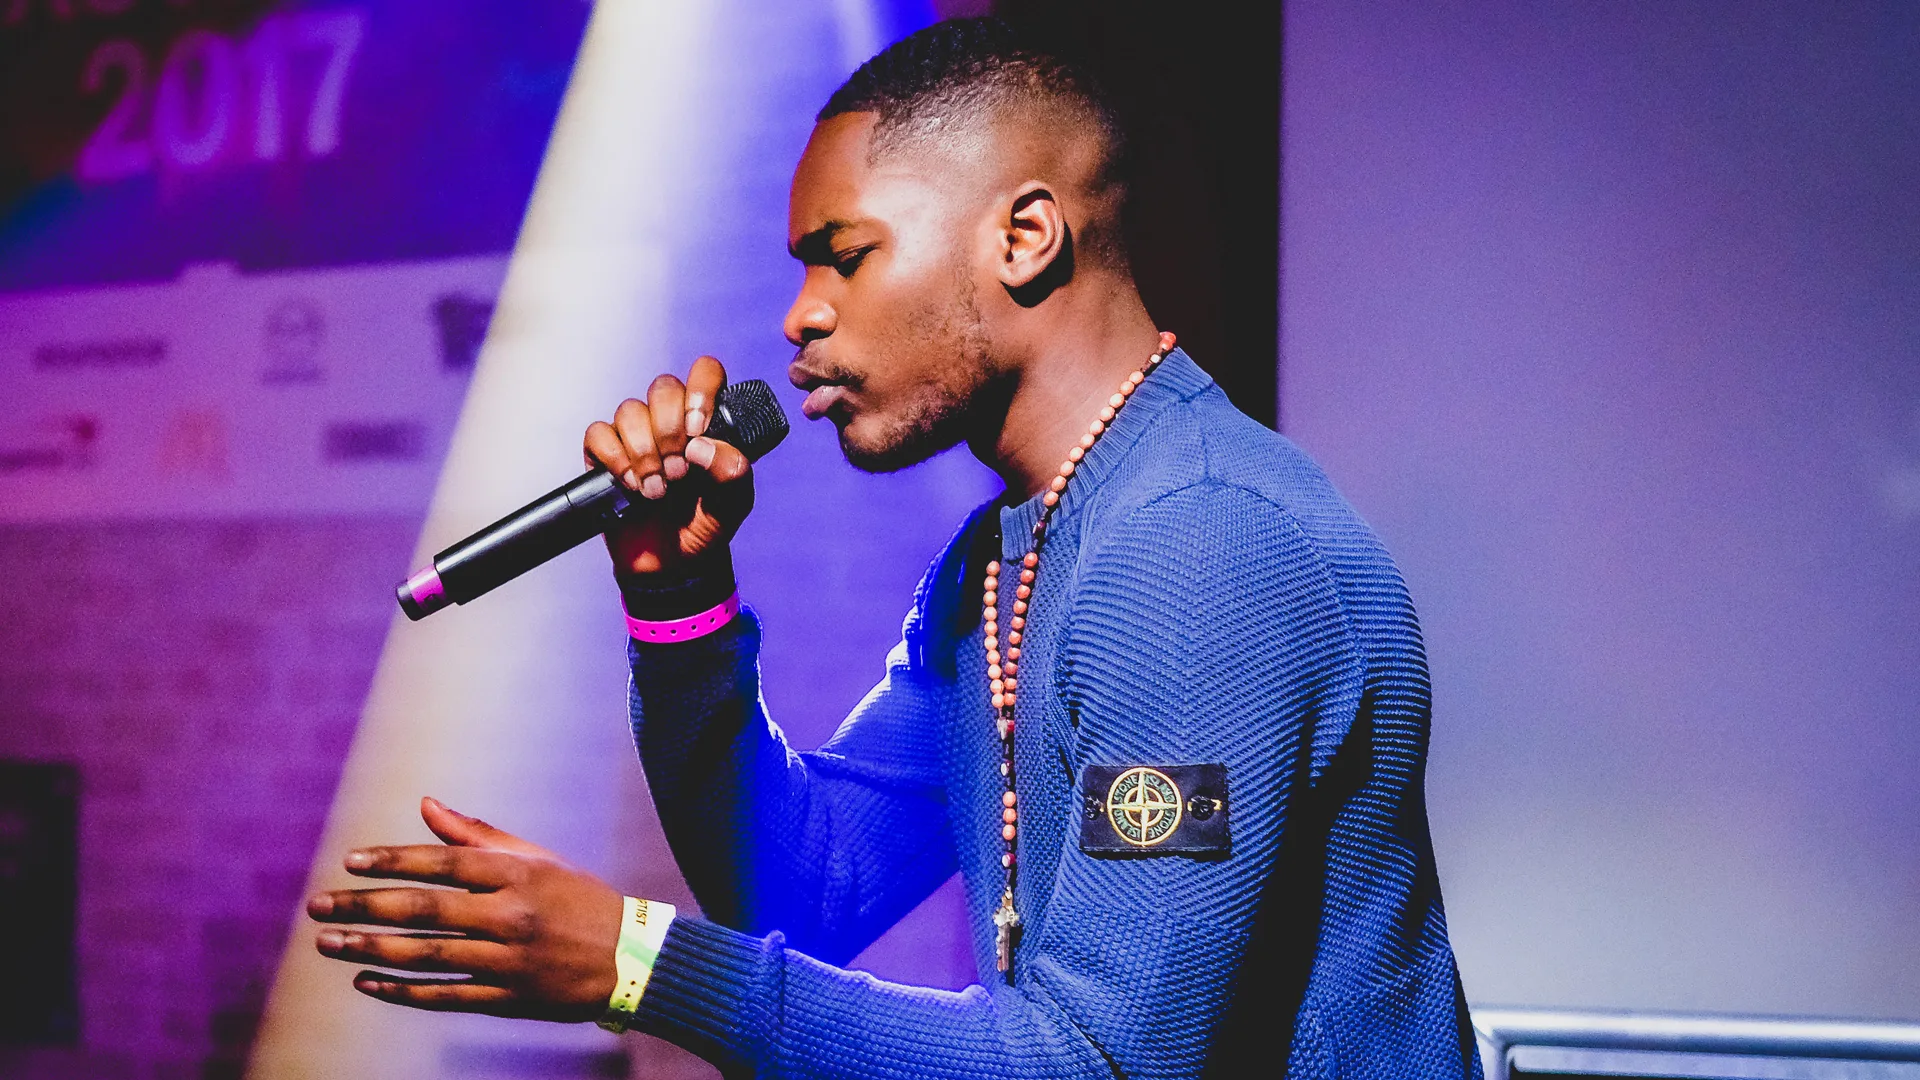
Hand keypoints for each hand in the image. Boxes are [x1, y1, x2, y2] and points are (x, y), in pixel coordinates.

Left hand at [307, 797, 624, 1021]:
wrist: (632, 958)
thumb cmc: (579, 899)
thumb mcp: (537, 859)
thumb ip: (478, 835)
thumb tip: (427, 804)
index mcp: (518, 873)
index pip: (444, 862)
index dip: (395, 860)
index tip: (350, 862)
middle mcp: (511, 915)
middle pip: (425, 909)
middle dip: (365, 908)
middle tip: (319, 908)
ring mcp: (509, 960)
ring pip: (428, 955)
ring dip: (372, 950)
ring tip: (330, 944)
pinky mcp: (510, 999)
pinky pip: (446, 996)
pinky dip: (403, 991)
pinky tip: (367, 982)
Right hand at [583, 355, 754, 580]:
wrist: (672, 565)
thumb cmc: (706, 524)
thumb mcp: (735, 502)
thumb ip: (734, 471)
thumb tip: (701, 446)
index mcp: (707, 420)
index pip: (705, 372)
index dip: (700, 390)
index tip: (699, 429)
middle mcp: (670, 420)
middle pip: (663, 387)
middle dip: (670, 430)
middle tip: (680, 472)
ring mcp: (636, 435)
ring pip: (630, 410)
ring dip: (644, 452)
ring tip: (657, 490)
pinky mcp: (605, 454)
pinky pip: (599, 433)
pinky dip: (615, 458)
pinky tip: (630, 486)